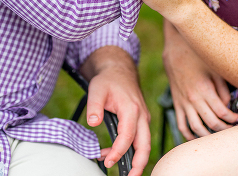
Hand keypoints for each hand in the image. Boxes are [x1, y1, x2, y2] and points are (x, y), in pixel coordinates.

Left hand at [84, 51, 150, 175]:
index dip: (119, 151)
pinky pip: (140, 139)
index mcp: (131, 109)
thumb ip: (94, 106)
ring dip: (135, 159)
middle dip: (138, 164)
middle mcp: (142, 116)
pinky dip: (132, 150)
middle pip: (145, 145)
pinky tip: (116, 154)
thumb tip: (93, 123)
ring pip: (145, 144)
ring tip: (121, 171)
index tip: (109, 161)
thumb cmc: (108, 81)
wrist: (119, 72)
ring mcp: (143, 119)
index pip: (128, 135)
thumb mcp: (96, 89)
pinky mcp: (141, 122)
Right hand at [164, 25, 237, 139]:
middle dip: (225, 129)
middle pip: (211, 124)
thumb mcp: (214, 69)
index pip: (222, 113)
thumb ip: (223, 90)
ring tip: (219, 134)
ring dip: (209, 136)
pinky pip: (181, 124)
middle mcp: (192, 99)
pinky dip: (189, 135)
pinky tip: (199, 137)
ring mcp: (183, 102)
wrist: (175, 48)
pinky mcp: (176, 103)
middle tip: (233, 129)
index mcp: (204, 89)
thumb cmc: (198, 57)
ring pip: (196, 128)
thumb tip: (228, 106)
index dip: (233, 118)